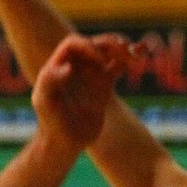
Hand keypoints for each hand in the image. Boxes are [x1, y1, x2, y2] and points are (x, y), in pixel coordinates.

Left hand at [31, 33, 138, 150]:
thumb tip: (68, 67)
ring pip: (108, 52)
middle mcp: (74, 66)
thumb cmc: (51, 123)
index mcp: (58, 65)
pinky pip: (118, 65)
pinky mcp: (103, 84)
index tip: (100, 62)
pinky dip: (130, 58)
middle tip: (124, 51)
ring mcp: (90, 74)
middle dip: (110, 44)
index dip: (88, 47)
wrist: (65, 143)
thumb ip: (50, 82)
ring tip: (137, 53)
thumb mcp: (45, 103)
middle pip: (94, 43)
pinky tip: (141, 56)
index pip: (73, 44)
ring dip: (123, 48)